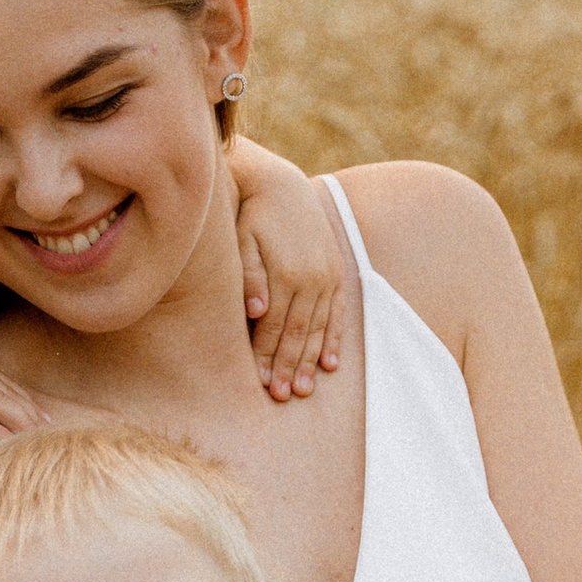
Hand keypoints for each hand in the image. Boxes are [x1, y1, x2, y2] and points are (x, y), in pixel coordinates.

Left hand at [232, 139, 345, 403]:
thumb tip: (255, 312)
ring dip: (310, 361)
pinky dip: (333, 340)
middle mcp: (313, 278)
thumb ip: (250, 275)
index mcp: (288, 273)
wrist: (281, 185)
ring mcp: (328, 277)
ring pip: (319, 328)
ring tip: (302, 389)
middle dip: (288, 366)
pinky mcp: (336, 273)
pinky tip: (329, 364)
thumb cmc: (252, 216)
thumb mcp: (244, 239)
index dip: (266, 355)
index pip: (275, 326)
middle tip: (281, 396)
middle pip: (299, 332)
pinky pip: (337, 313)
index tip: (258, 382)